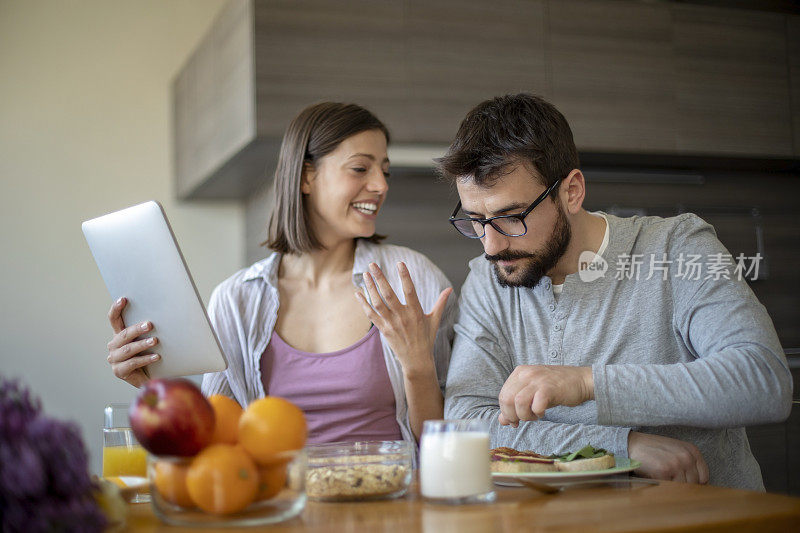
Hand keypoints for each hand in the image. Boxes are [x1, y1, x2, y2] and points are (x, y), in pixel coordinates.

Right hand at [106, 297, 159, 387]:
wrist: (149, 377)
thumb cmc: (150, 354)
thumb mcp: (148, 340)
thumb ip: (149, 329)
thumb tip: (165, 312)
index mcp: (119, 335)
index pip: (113, 319)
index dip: (116, 309)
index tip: (124, 299)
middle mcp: (113, 346)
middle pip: (123, 334)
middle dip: (137, 329)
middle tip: (150, 324)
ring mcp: (114, 359)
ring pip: (128, 349)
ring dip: (142, 344)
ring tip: (155, 341)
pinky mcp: (119, 371)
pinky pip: (133, 363)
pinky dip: (145, 359)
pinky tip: (156, 356)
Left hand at [355, 262, 451, 377]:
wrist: (417, 361)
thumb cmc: (427, 338)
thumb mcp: (435, 320)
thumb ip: (441, 302)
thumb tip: (450, 289)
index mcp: (416, 312)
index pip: (410, 290)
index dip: (405, 276)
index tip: (399, 263)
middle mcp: (403, 316)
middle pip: (388, 294)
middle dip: (380, 278)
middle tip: (372, 264)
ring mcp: (392, 324)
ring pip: (378, 303)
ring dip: (370, 288)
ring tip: (365, 274)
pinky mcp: (384, 330)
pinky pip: (371, 315)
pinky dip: (364, 304)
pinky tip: (358, 293)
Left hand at [497, 365, 593, 425]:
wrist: (580, 380)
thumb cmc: (556, 388)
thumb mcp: (532, 393)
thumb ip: (516, 405)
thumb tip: (502, 421)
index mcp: (519, 372)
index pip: (502, 395)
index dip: (505, 411)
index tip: (514, 420)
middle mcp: (526, 373)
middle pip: (506, 399)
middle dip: (512, 415)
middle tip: (521, 421)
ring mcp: (537, 380)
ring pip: (518, 402)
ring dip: (524, 415)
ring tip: (533, 416)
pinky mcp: (549, 388)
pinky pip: (536, 405)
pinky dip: (537, 413)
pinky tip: (542, 412)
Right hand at [628, 431, 708, 483]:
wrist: (631, 444)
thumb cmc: (653, 449)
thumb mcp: (676, 451)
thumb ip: (688, 463)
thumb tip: (698, 485)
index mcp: (692, 451)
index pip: (704, 477)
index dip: (693, 483)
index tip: (682, 482)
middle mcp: (687, 456)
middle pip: (694, 484)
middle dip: (682, 486)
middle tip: (668, 479)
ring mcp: (677, 463)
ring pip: (683, 488)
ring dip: (672, 486)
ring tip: (661, 477)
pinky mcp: (665, 471)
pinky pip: (670, 488)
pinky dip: (663, 486)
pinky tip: (655, 476)